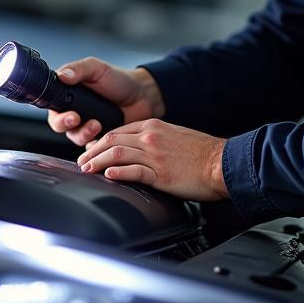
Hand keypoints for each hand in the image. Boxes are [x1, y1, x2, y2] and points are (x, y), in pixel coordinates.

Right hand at [47, 58, 164, 146]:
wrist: (141, 96)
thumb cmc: (118, 80)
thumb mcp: (97, 68)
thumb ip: (78, 69)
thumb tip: (62, 75)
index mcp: (68, 96)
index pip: (52, 109)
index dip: (58, 115)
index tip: (70, 113)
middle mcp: (73, 113)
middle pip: (59, 126)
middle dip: (67, 125)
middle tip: (76, 119)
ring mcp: (85, 128)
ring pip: (75, 138)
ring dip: (84, 134)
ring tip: (97, 124)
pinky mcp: (98, 140)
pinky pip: (92, 149)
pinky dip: (97, 146)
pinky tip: (105, 136)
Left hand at [76, 119, 228, 201]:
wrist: (222, 163)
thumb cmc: (201, 154)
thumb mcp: (173, 137)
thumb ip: (152, 140)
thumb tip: (134, 149)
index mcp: (153, 126)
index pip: (117, 131)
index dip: (99, 142)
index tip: (90, 151)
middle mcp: (151, 137)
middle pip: (112, 140)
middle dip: (92, 151)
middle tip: (81, 162)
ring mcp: (155, 154)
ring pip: (117, 154)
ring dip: (98, 162)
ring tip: (87, 169)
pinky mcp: (161, 173)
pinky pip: (134, 171)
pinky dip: (118, 173)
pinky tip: (108, 176)